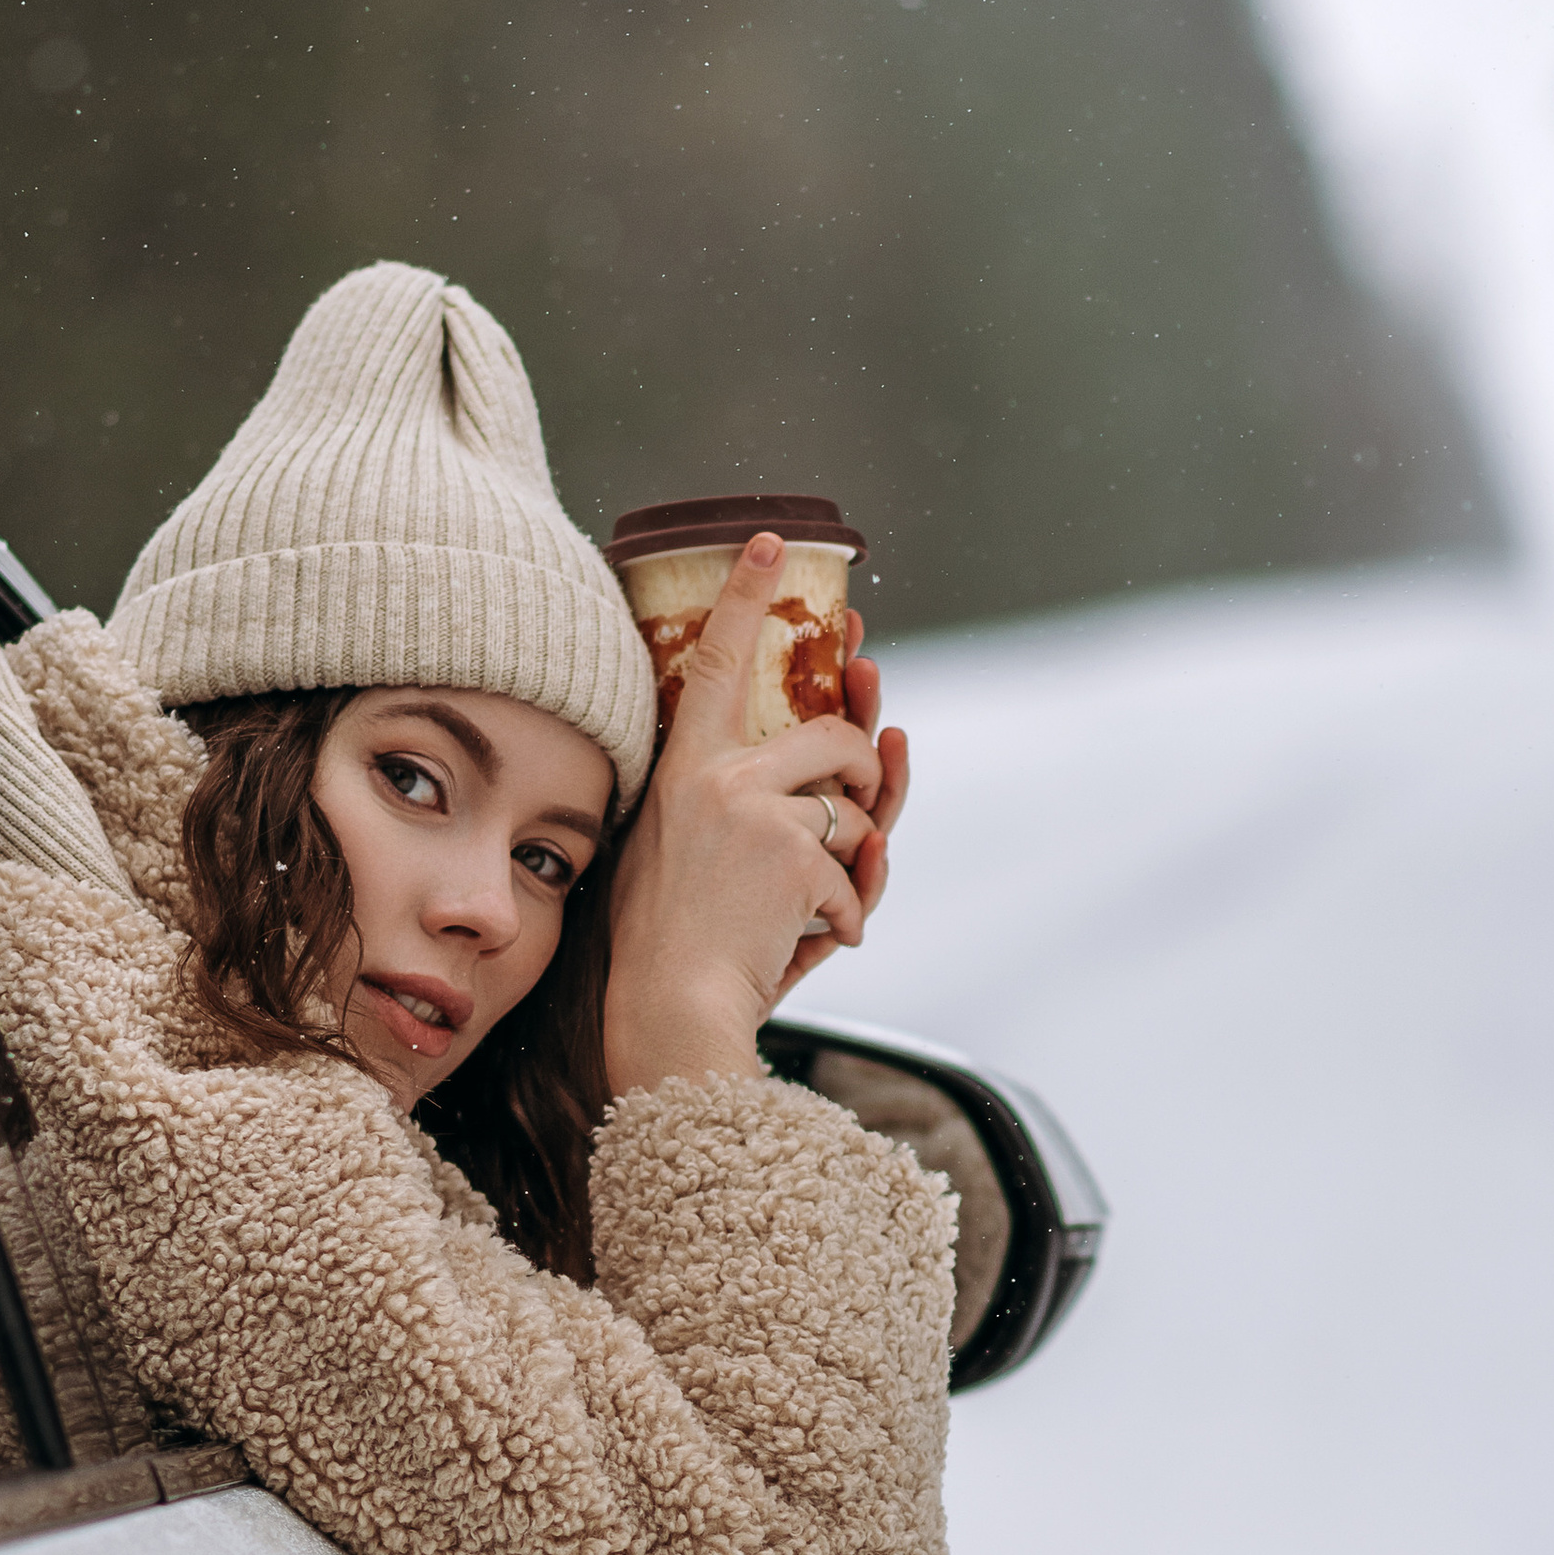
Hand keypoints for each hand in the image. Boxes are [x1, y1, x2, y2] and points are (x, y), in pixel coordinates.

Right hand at [603, 536, 912, 1095]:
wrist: (667, 1014)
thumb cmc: (680, 947)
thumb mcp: (704, 857)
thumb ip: (782, 807)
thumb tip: (885, 752)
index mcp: (683, 770)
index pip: (715, 662)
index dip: (749, 599)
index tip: (774, 540)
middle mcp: (719, 778)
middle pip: (836, 736)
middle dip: (865, 775)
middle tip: (847, 818)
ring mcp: (757, 813)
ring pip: (856, 814)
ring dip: (846, 870)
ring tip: (789, 911)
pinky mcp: (794, 855)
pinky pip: (858, 878)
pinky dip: (842, 921)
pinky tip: (799, 942)